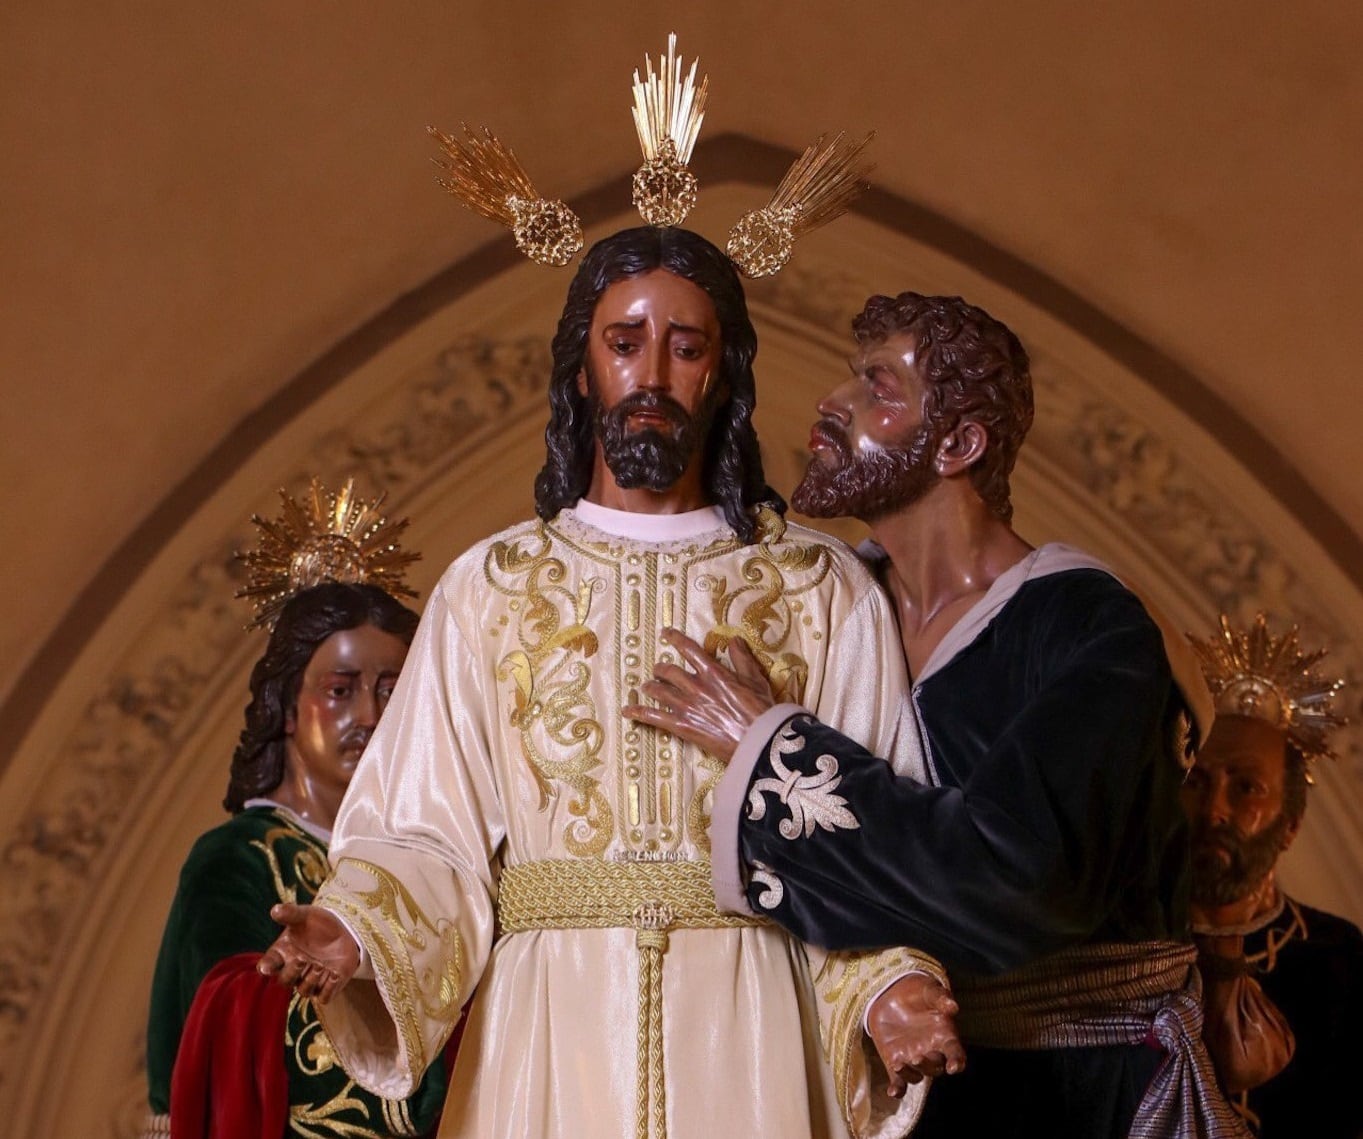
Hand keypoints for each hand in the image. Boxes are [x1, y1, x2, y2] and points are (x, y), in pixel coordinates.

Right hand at [257, 902, 359, 1002]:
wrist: (343, 930)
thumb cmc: (317, 923)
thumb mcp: (305, 915)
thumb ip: (290, 913)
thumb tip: (275, 910)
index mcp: (283, 953)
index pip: (269, 964)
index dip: (266, 967)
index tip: (265, 968)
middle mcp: (293, 970)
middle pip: (285, 981)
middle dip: (292, 972)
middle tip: (302, 958)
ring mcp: (310, 980)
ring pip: (304, 990)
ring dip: (311, 980)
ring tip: (321, 965)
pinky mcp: (327, 987)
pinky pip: (324, 997)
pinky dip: (328, 989)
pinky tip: (335, 974)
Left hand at [622, 629, 774, 763]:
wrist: (758, 741)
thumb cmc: (760, 710)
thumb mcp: (755, 679)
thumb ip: (742, 658)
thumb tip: (734, 640)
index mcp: (713, 672)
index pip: (689, 649)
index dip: (675, 639)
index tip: (665, 633)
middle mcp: (695, 686)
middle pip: (668, 672)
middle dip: (661, 669)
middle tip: (658, 670)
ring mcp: (686, 706)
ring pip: (659, 691)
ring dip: (651, 687)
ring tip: (647, 686)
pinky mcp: (682, 726)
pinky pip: (654, 717)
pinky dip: (639, 713)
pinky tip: (627, 710)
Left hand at [867, 973, 965, 1097]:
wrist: (892, 993)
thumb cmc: (918, 992)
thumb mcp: (930, 990)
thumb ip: (941, 997)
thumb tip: (953, 1007)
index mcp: (944, 1036)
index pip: (956, 1053)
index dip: (957, 1061)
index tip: (954, 1066)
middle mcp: (931, 1051)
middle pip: (935, 1067)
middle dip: (928, 1065)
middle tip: (917, 1057)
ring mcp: (913, 1058)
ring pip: (917, 1075)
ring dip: (910, 1074)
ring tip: (900, 1064)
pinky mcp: (895, 1062)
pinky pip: (899, 1082)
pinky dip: (897, 1090)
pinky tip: (893, 1092)